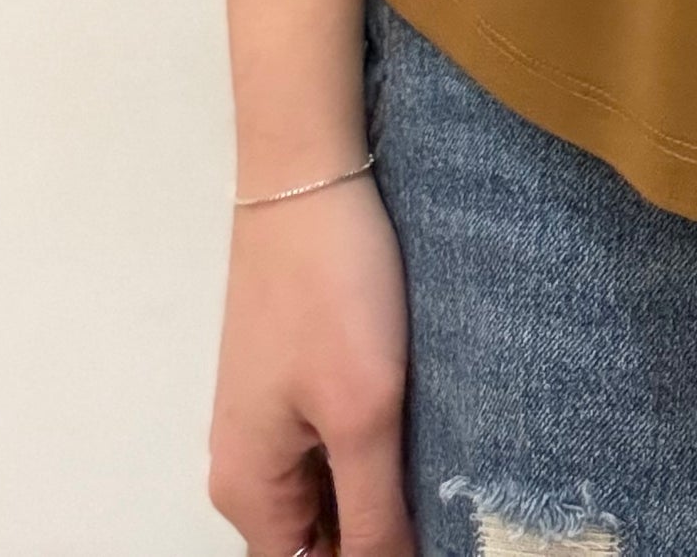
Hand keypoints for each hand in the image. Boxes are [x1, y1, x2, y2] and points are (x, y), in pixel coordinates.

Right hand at [208, 174, 413, 556]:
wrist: (307, 176)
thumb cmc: (333, 294)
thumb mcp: (363, 414)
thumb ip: (374, 514)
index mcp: (249, 490)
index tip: (436, 538)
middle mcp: (247, 465)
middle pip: (317, 536)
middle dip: (380, 529)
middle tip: (450, 502)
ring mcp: (268, 416)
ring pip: (330, 487)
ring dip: (382, 488)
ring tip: (448, 470)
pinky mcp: (293, 374)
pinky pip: (332, 439)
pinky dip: (374, 444)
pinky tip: (427, 424)